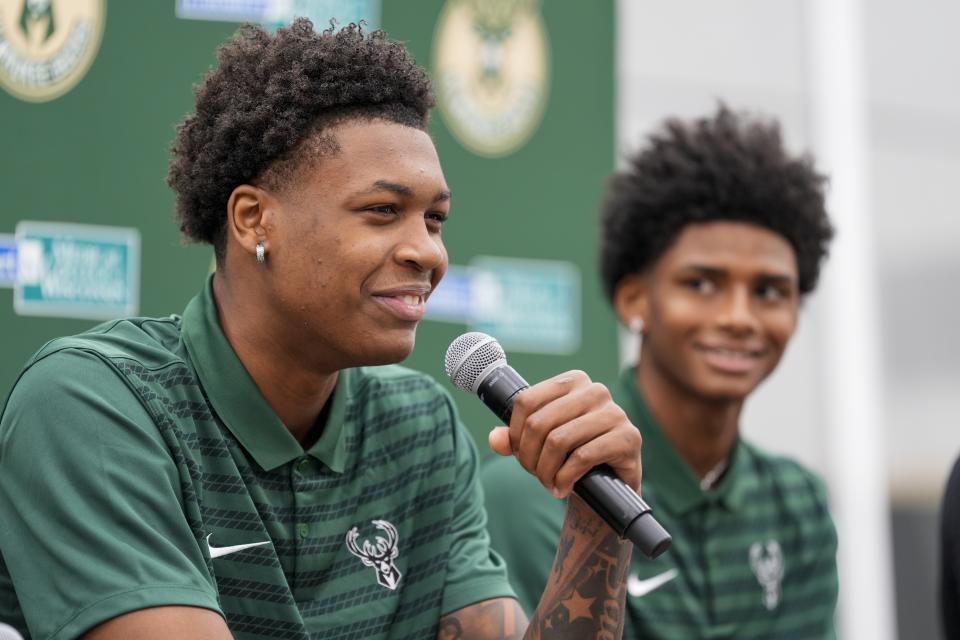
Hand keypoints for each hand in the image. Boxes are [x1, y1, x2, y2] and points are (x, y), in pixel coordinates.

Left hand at [488, 370, 641, 496]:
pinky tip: (562, 488)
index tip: (519, 454)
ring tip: (548, 484)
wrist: (608, 486)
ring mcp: (615, 412)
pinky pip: (582, 456)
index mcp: (573, 381)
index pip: (527, 401)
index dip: (515, 433)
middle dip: (529, 457)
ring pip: (559, 440)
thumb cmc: (572, 457)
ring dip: (546, 471)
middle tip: (535, 475)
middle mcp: (595, 390)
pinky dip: (565, 478)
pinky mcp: (629, 437)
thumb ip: (515, 439)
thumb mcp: (539, 446)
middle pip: (540, 423)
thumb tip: (495, 438)